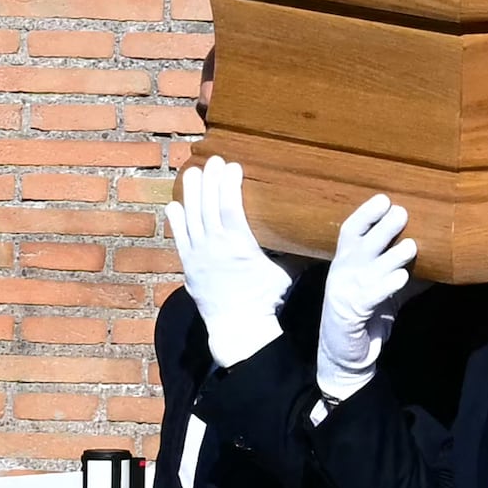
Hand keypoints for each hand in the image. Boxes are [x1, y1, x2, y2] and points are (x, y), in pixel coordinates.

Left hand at [165, 159, 289, 368]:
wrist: (238, 326)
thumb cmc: (265, 300)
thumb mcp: (284, 273)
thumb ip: (291, 252)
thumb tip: (312, 237)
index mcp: (239, 245)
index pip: (230, 206)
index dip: (230, 183)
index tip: (234, 166)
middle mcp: (214, 246)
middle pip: (208, 205)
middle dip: (211, 180)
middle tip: (215, 160)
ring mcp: (198, 255)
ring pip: (191, 217)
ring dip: (192, 192)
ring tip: (195, 172)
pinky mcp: (188, 265)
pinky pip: (179, 237)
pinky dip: (176, 219)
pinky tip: (175, 204)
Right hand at [314, 194, 418, 394]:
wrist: (346, 354)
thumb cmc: (368, 315)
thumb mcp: (386, 289)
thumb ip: (403, 270)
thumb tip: (439, 255)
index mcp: (348, 262)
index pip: (351, 231)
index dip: (366, 214)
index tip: (384, 198)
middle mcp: (343, 273)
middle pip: (361, 244)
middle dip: (382, 228)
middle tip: (402, 212)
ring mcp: (344, 293)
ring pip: (369, 268)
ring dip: (392, 256)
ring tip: (412, 245)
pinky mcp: (351, 313)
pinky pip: (371, 296)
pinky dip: (386, 285)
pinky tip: (402, 277)